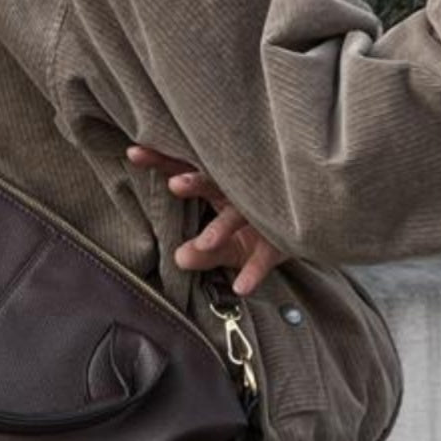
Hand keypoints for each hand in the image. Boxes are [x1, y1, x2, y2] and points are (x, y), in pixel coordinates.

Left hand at [125, 144, 288, 295]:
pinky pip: (268, 254)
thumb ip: (203, 252)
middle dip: (195, 182)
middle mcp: (240, 194)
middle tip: (174, 184)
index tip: (134, 152)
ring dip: (222, 227)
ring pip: (240, 214)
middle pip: (214, 181)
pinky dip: (255, 270)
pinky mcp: (282, 238)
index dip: (162, 161)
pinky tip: (241, 287)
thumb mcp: (226, 245)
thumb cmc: (257, 232)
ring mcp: (262, 213)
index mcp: (220, 187)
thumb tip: (179, 258)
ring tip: (205, 243)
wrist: (306, 233)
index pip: (186, 169)